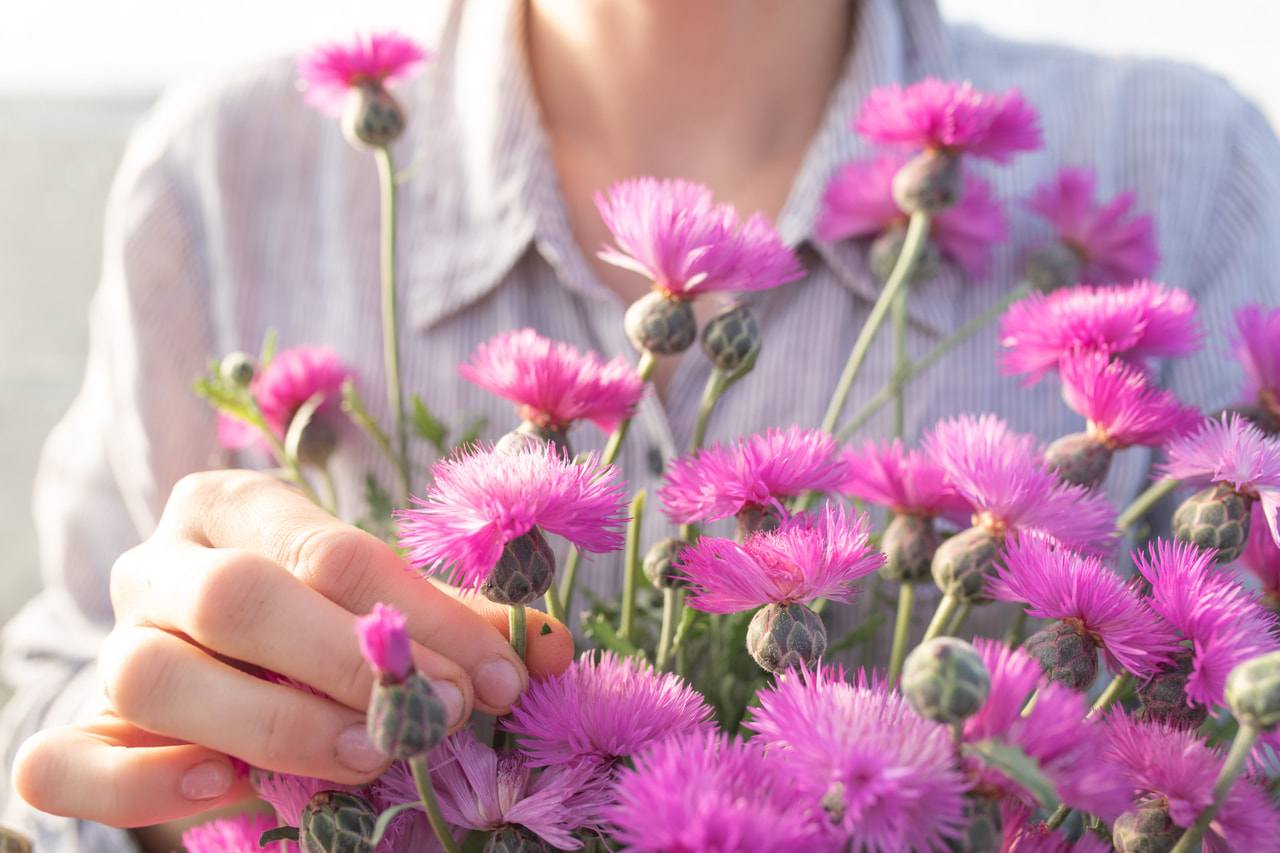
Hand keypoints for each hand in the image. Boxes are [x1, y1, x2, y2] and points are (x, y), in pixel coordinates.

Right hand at [12, 470, 573, 827]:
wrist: (223, 674)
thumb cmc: (318, 629)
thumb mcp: (384, 613)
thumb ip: (456, 627)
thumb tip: (550, 649)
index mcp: (234, 507)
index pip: (329, 549)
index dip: (421, 617)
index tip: (499, 678)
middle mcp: (161, 565)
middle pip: (236, 597)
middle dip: (347, 661)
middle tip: (435, 718)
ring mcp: (112, 646)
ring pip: (153, 673)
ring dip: (269, 724)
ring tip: (363, 760)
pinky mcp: (79, 729)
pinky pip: (67, 760)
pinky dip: (143, 782)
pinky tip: (226, 788)